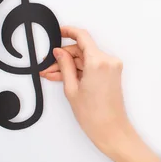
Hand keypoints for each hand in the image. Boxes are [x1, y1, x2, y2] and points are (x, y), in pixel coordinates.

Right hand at [40, 26, 160, 161]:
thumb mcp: (71, 88)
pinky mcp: (113, 73)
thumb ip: (64, 66)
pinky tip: (65, 77)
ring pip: (86, 58)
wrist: (112, 130)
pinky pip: (93, 65)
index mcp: (98, 61)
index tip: (58, 31)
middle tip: (48, 67)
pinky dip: (80, 69)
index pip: (82, 36)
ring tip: (53, 75)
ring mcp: (112, 66)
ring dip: (70, 65)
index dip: (69, 31)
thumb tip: (59, 52)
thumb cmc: (93, 115)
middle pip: (83, 49)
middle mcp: (108, 60)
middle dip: (64, 57)